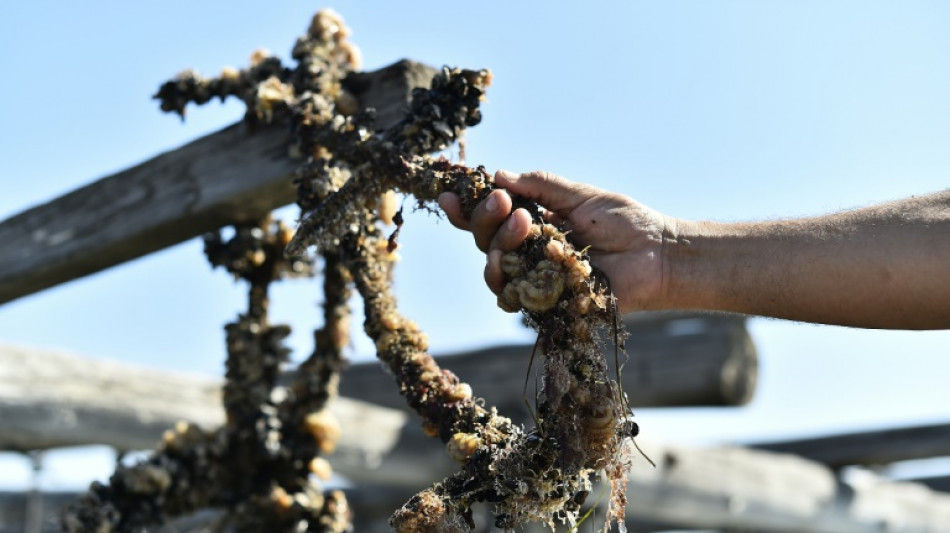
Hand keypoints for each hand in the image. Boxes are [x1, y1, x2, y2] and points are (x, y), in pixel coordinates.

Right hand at [438, 170, 675, 312]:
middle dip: (487, 219)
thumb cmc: (626, 223)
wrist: (657, 254)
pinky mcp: (546, 303)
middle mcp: (529, 251)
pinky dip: (504, 280)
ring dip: (498, 243)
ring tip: (523, 223)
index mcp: (535, 223)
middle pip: (484, 239)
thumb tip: (500, 175)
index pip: (491, 217)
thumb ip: (541, 186)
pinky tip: (511, 261)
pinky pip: (510, 297)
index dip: (468, 208)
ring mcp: (535, 278)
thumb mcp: (580, 195)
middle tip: (507, 203)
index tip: (450, 193)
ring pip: (492, 267)